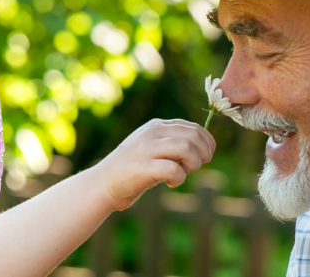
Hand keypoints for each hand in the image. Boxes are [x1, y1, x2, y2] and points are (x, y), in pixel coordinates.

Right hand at [89, 119, 215, 210]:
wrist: (102, 184)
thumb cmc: (133, 170)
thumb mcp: (153, 148)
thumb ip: (173, 143)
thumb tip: (204, 147)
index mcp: (156, 126)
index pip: (193, 126)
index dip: (207, 142)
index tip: (206, 156)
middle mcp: (152, 133)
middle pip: (193, 136)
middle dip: (204, 153)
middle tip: (196, 167)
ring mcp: (146, 149)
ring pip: (186, 148)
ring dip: (193, 163)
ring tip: (184, 173)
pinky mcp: (142, 168)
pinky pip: (173, 169)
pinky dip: (179, 178)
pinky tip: (171, 183)